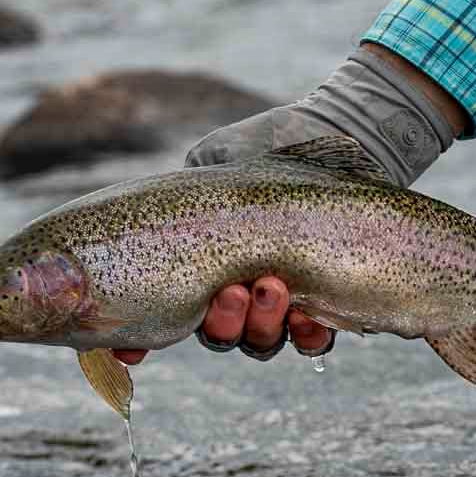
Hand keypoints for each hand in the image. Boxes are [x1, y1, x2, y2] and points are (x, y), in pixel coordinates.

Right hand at [114, 44, 466, 364]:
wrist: (334, 131)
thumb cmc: (265, 144)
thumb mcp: (208, 164)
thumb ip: (176, 199)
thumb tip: (141, 235)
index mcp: (204, 267)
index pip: (172, 315)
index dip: (151, 338)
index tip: (140, 344)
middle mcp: (240, 294)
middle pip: (219, 335)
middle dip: (222, 321)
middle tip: (232, 291)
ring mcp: (283, 303)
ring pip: (260, 341)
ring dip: (261, 325)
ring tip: (271, 287)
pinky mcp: (328, 305)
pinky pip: (312, 342)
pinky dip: (305, 336)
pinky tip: (306, 315)